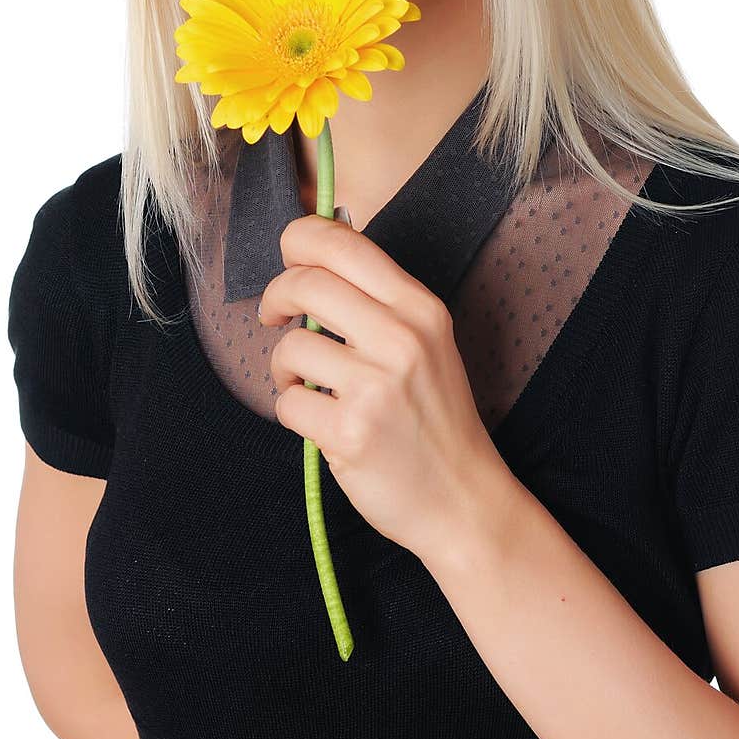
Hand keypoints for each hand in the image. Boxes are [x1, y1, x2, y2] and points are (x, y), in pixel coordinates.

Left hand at [257, 212, 504, 563]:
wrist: (463, 499)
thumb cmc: (434, 417)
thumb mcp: (425, 341)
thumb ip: (376, 300)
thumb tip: (310, 259)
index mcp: (419, 306)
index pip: (343, 243)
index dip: (299, 239)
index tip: (288, 260)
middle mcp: (401, 337)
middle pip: (305, 282)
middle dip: (276, 297)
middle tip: (274, 317)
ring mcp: (376, 386)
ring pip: (290, 348)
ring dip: (284, 368)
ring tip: (310, 386)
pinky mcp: (350, 432)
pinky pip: (288, 402)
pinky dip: (293, 411)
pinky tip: (321, 420)